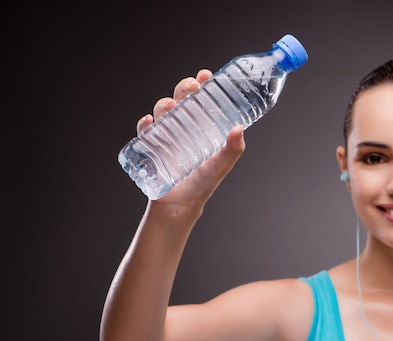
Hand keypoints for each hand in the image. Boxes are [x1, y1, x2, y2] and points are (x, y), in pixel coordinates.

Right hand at [137, 69, 245, 206]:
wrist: (182, 204)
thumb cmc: (203, 182)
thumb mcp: (221, 165)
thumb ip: (233, 149)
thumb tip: (239, 129)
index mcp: (200, 124)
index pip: (201, 98)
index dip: (202, 83)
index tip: (206, 75)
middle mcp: (182, 124)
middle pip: (180, 98)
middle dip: (183, 88)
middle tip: (192, 87)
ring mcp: (165, 134)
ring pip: (162, 111)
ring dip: (164, 104)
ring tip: (171, 107)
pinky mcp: (149, 146)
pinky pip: (143, 131)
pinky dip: (144, 125)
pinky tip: (149, 122)